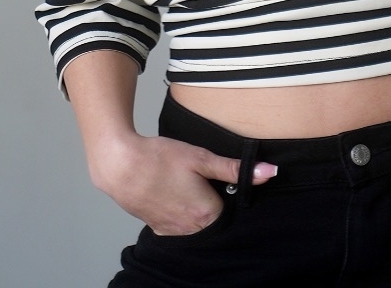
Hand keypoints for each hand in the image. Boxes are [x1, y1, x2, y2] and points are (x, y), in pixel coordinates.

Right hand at [88, 132, 277, 234]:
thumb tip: (269, 172)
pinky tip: (172, 193)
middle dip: (213, 202)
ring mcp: (173, 232)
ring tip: (185, 185)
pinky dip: (179, 212)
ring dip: (196, 208)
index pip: (232, 210)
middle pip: (214, 220)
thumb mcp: (201, 157)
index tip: (220, 178)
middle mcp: (191, 231)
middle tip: (200, 180)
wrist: (120, 165)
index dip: (229, 191)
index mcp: (207, 215)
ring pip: (196, 224)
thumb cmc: (160, 158)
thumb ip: (234, 167)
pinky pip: (178, 226)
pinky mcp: (157, 228)